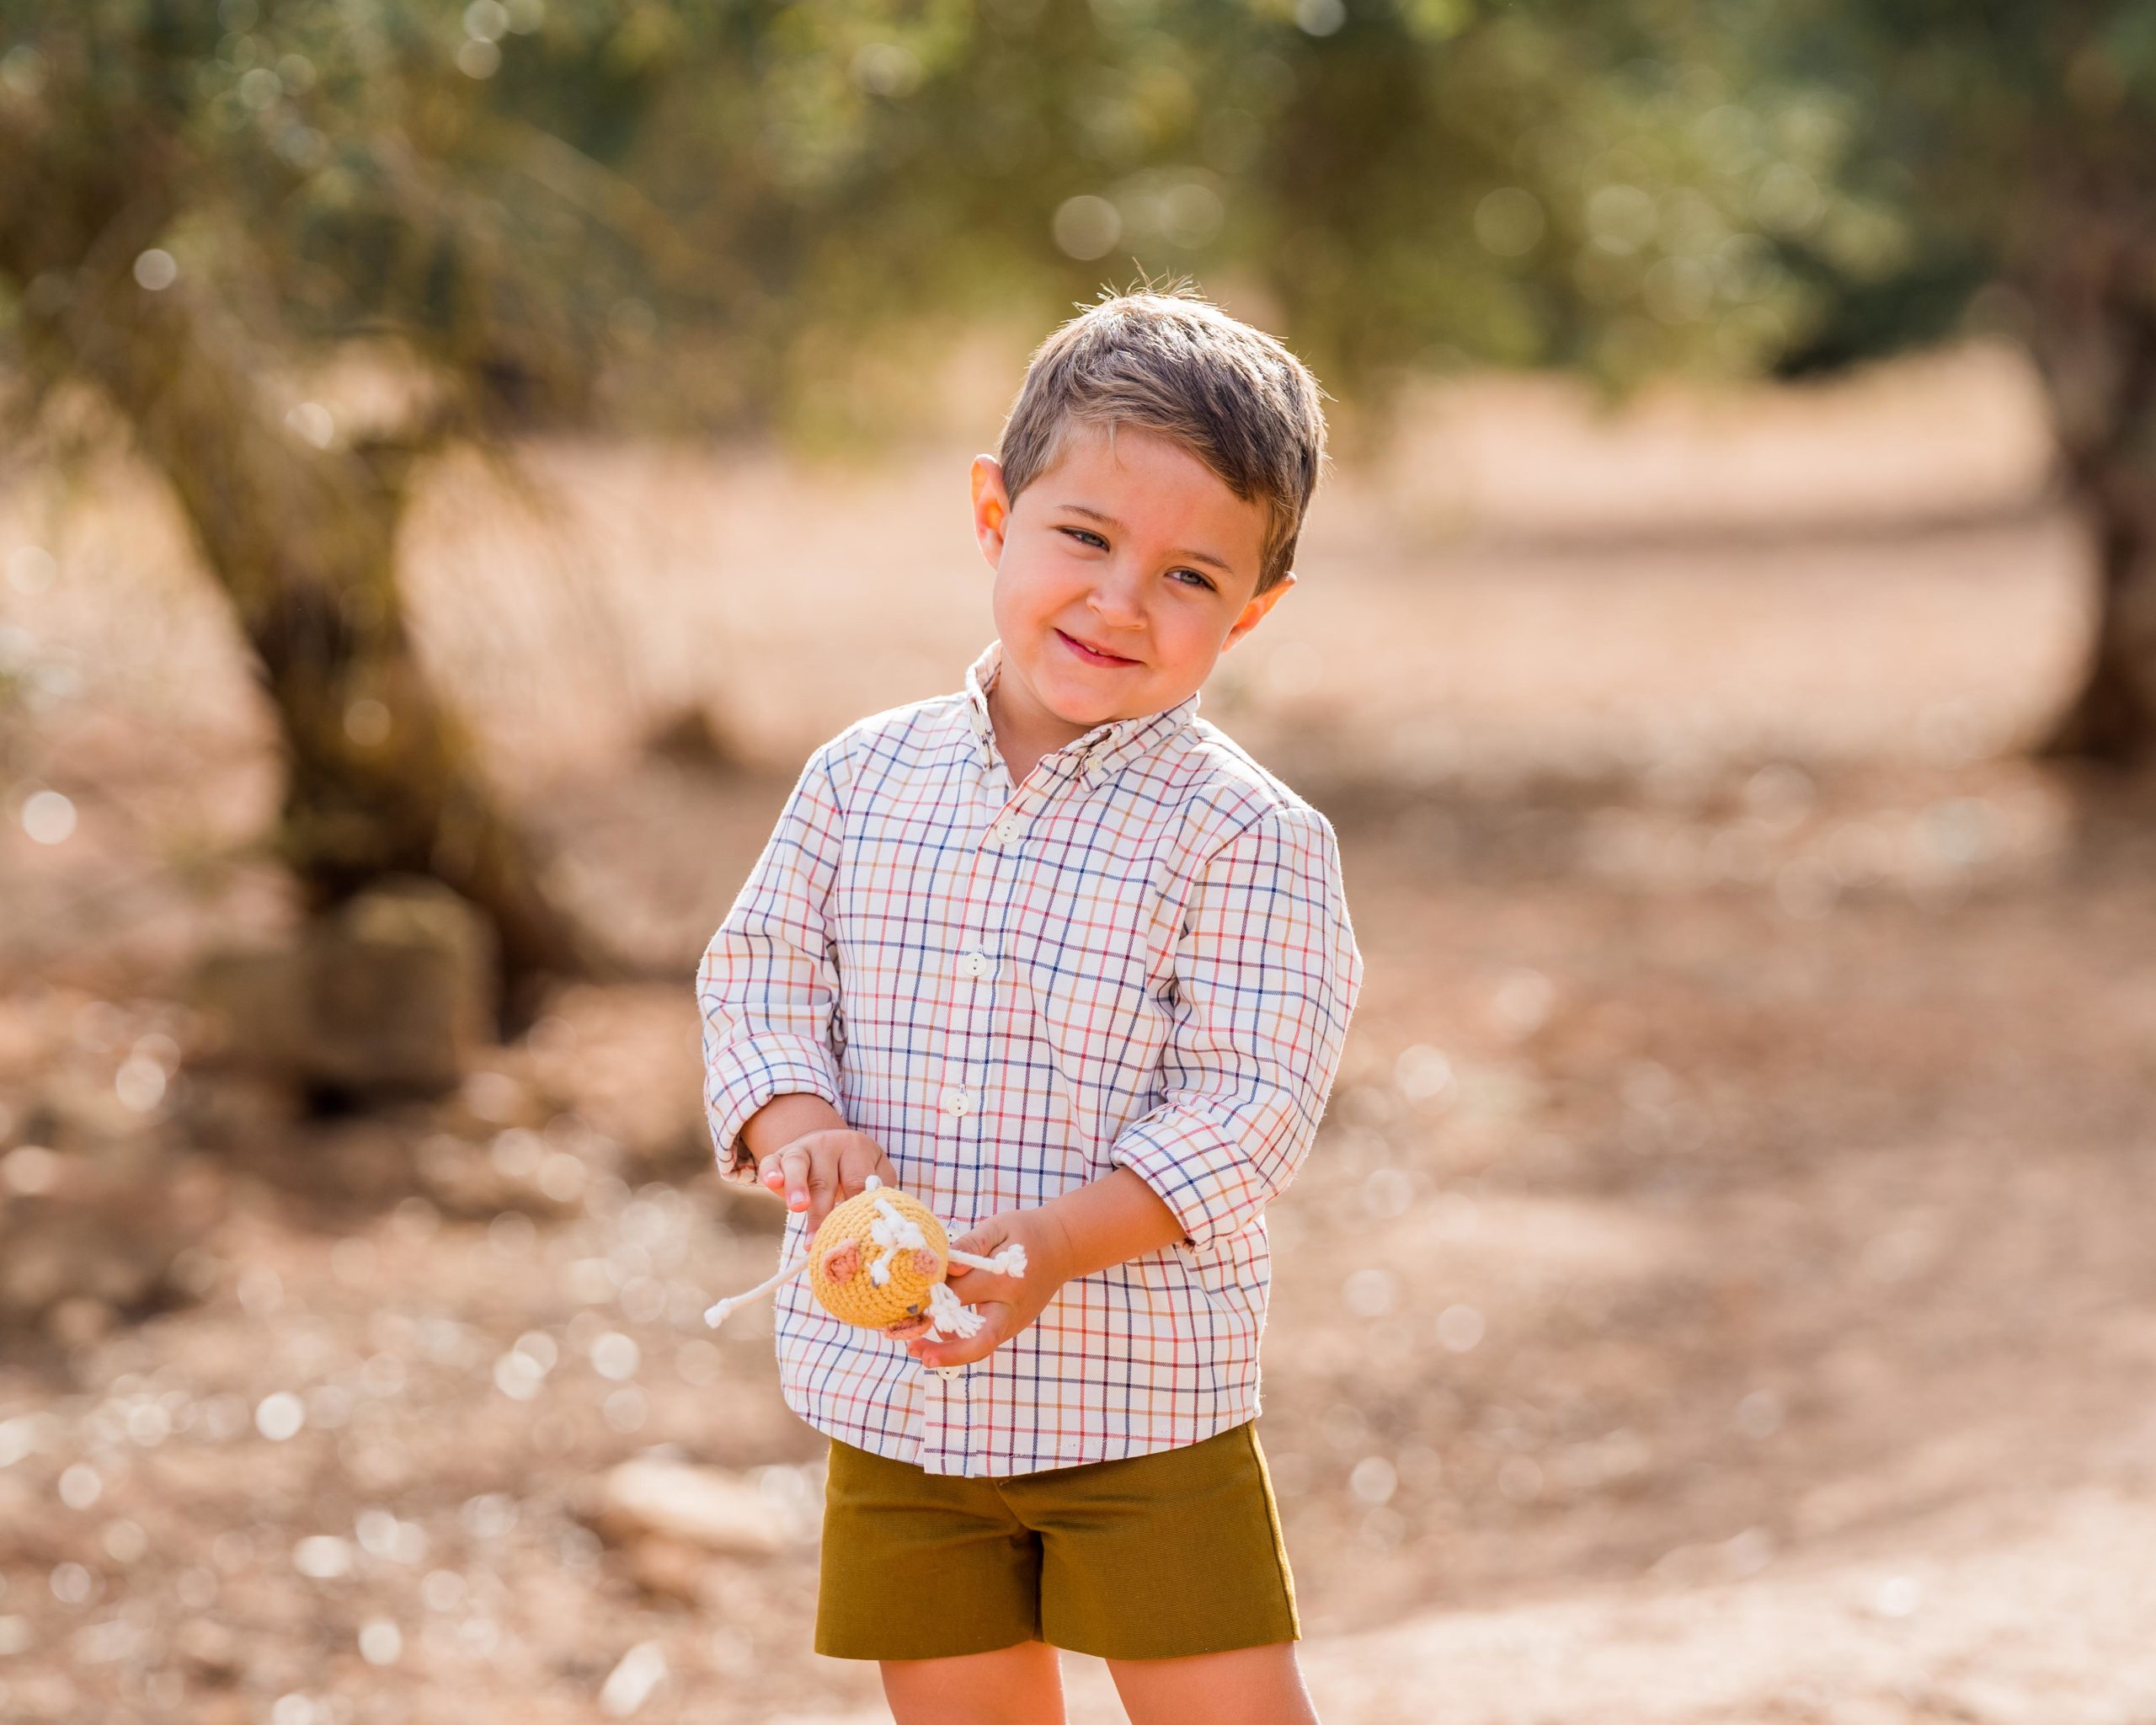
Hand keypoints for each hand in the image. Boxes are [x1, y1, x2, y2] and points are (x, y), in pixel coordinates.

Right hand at [758, 1129, 899, 1226]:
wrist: (827, 1144)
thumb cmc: (854, 1168)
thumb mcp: (874, 1169)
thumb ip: (879, 1189)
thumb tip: (876, 1220)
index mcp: (855, 1148)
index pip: (857, 1181)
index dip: (855, 1209)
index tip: (853, 1235)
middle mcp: (828, 1145)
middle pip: (825, 1179)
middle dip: (823, 1210)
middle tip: (822, 1235)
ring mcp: (801, 1149)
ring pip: (798, 1165)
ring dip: (797, 1187)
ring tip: (798, 1207)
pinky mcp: (778, 1155)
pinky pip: (771, 1161)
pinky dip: (770, 1172)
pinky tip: (772, 1183)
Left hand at [905, 1206, 1074, 1370]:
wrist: (1062, 1247)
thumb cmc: (1026, 1233)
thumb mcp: (998, 1227)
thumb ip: (971, 1245)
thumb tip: (947, 1267)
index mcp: (1005, 1280)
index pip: (961, 1294)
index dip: (932, 1295)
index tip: (912, 1291)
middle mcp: (1011, 1308)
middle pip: (979, 1341)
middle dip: (947, 1352)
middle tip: (915, 1351)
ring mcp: (1014, 1322)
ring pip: (980, 1347)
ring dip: (949, 1351)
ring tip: (918, 1346)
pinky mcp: (1012, 1326)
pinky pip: (984, 1339)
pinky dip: (961, 1341)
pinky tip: (940, 1331)